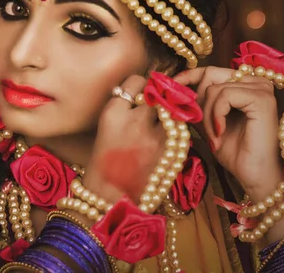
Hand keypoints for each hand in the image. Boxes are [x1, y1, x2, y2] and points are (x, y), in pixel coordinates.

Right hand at [82, 75, 165, 206]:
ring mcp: (154, 135)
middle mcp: (134, 120)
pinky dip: (176, 130)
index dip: (141, 86)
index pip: (136, 81)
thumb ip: (124, 109)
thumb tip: (144, 95)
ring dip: (170, 112)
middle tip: (157, 104)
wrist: (110, 201)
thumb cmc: (104, 165)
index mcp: (113, 113)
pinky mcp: (169, 151)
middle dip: (158, 96)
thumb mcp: (106, 128)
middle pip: (156, 92)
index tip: (141, 92)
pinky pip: (179, 130)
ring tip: (164, 120)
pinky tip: (168, 137)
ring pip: (172, 109)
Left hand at [174, 66, 283, 200]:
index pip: (212, 71)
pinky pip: (224, 95)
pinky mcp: (261, 98)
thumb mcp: (209, 124)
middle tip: (200, 128)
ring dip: (207, 117)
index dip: (190, 76)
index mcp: (246, 84)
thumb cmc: (236, 153)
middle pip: (211, 75)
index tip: (170, 85)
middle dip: (199, 103)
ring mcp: (261, 88)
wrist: (254, 176)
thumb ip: (196, 106)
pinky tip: (220, 133)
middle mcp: (256, 81)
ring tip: (214, 138)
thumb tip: (172, 92)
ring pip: (215, 88)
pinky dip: (216, 116)